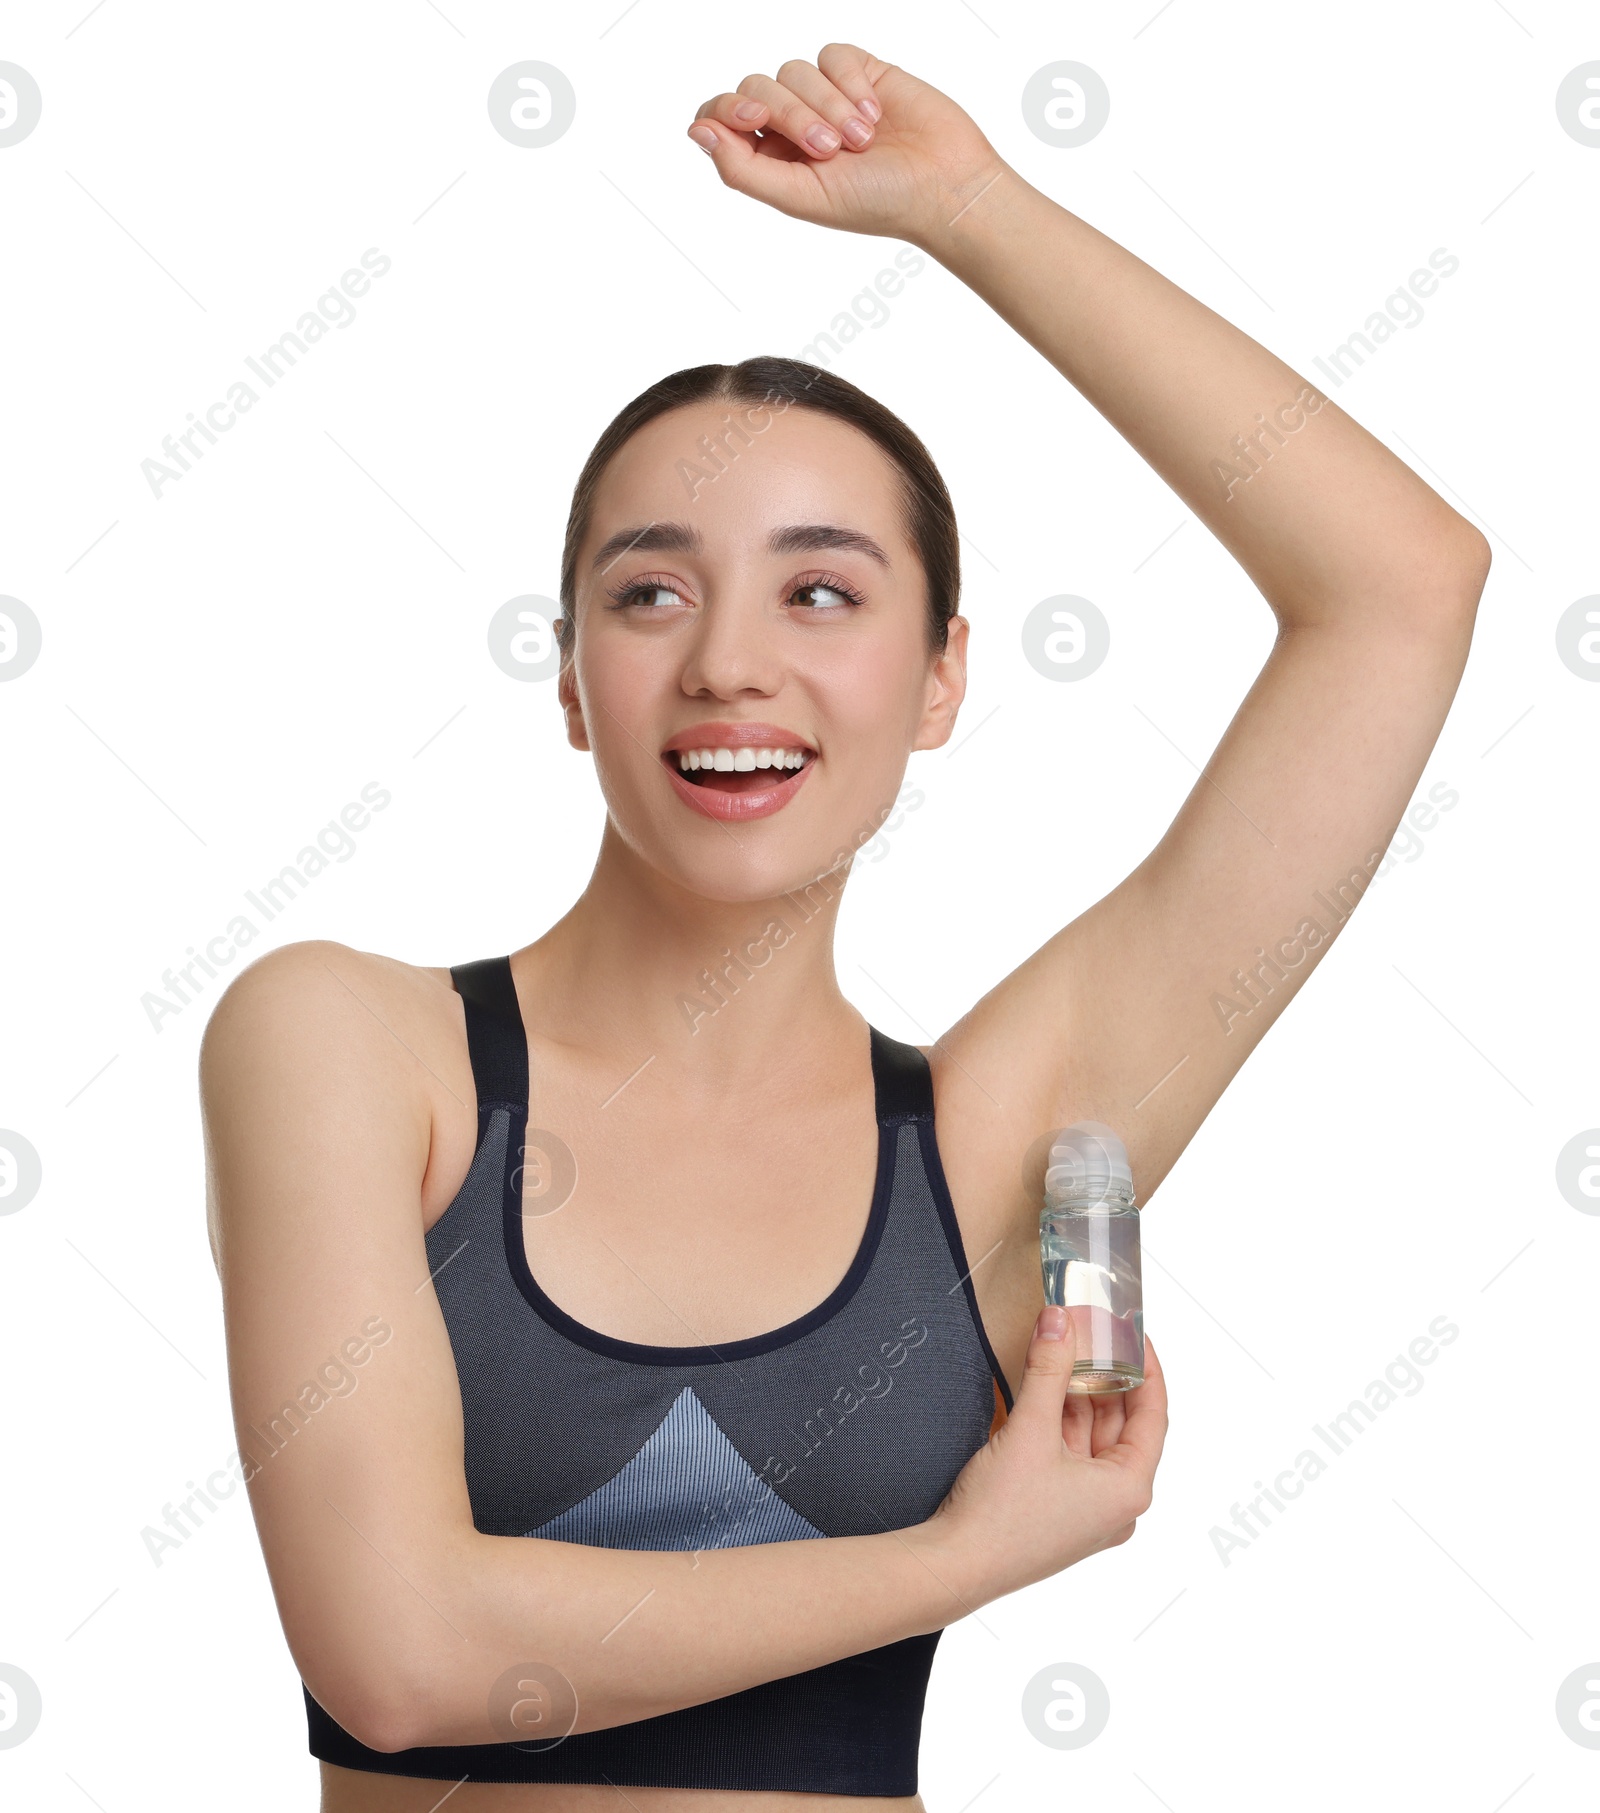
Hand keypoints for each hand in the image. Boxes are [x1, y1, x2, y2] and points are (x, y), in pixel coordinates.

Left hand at [686, 44, 1006, 247]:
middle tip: (832, 150)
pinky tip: (874, 111)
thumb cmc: (877, 203)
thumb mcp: (800, 197)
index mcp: (774, 159)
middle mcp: (795, 125)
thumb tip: (698, 131)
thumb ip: (743, 169)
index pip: (724, 117)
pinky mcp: (860, 71)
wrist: (943, 185)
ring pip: (795, 69)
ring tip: (862, 139)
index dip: (729, 110)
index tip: (753, 120)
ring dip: (829, 105)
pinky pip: (833, 54)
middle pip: (758, 89)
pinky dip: (850, 81)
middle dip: (793, 115)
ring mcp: (827, 96)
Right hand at [916, 1306, 1167, 1606]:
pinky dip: (1061, 1423)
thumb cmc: (1002, 1515)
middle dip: (1105, 1378)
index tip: (1136, 1335)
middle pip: (1121, 1426)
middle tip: (1093, 1335)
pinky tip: (1045, 1393)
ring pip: (1092, 1440)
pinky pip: (1071, 1457)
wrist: (956, 1564)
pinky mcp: (1059, 1513)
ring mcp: (1087, 1512)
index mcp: (1128, 1490)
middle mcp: (1116, 1505)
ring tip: (1065, 1354)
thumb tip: (1060, 1320)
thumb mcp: (1030, 1429)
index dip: (1146, 1369)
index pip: (1153, 1415)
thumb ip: (1049, 1368)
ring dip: (1079, 1398)